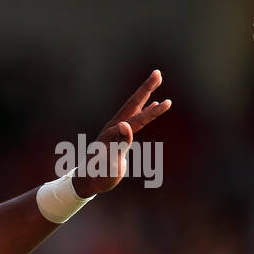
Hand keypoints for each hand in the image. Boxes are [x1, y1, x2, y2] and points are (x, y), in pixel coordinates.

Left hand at [77, 70, 171, 195]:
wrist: (87, 181)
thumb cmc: (99, 176)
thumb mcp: (110, 164)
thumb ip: (119, 145)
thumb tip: (125, 125)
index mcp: (113, 135)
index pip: (136, 121)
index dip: (152, 113)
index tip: (166, 103)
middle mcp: (114, 128)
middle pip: (132, 105)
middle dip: (145, 89)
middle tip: (157, 72)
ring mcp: (116, 130)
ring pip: (134, 108)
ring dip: (145, 94)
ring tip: (157, 80)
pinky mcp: (119, 134)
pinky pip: (135, 117)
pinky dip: (144, 109)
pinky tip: (153, 103)